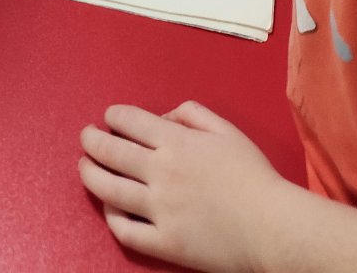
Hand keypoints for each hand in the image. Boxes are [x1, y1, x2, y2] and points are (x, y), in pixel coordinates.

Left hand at [79, 101, 288, 270]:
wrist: (271, 226)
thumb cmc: (253, 177)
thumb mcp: (226, 130)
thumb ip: (192, 114)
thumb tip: (165, 116)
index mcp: (177, 142)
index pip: (129, 121)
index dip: (113, 116)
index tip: (108, 117)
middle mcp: (162, 172)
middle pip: (110, 152)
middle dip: (91, 140)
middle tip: (86, 137)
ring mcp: (160, 209)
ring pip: (109, 189)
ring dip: (90, 174)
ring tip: (85, 167)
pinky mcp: (164, 242)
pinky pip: (126, 230)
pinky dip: (112, 216)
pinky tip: (109, 207)